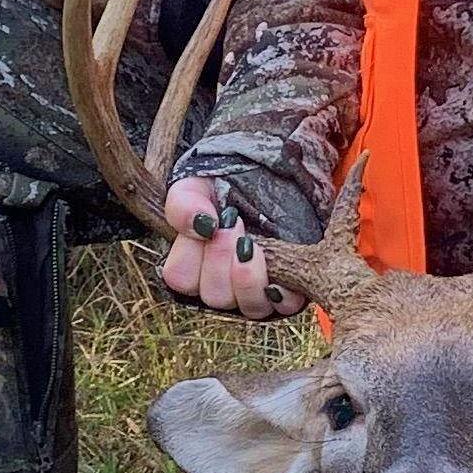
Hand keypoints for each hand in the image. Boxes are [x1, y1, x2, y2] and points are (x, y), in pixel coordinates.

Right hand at [159, 174, 284, 319]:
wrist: (277, 165)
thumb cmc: (232, 177)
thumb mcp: (200, 182)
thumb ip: (185, 202)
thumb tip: (200, 225)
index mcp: (197, 260)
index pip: (181, 278)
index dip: (191, 255)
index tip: (211, 222)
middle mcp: (226, 280)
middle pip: (214, 296)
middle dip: (221, 261)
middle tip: (234, 225)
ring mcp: (259, 287)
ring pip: (248, 306)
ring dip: (248, 278)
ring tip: (253, 245)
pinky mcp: (292, 287)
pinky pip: (286, 305)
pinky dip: (283, 291)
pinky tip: (279, 267)